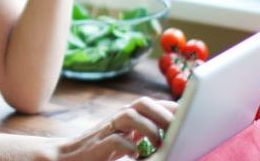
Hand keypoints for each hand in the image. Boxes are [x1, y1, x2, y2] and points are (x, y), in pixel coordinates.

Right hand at [52, 98, 177, 160]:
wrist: (69, 157)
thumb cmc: (102, 150)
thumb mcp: (127, 138)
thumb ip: (145, 132)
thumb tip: (175, 132)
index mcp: (128, 115)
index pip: (153, 103)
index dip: (171, 107)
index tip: (190, 116)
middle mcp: (118, 117)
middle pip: (143, 103)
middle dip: (163, 114)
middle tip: (179, 131)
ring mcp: (107, 129)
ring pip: (130, 116)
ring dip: (149, 130)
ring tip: (158, 145)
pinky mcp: (98, 144)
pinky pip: (117, 141)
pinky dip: (130, 147)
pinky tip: (137, 156)